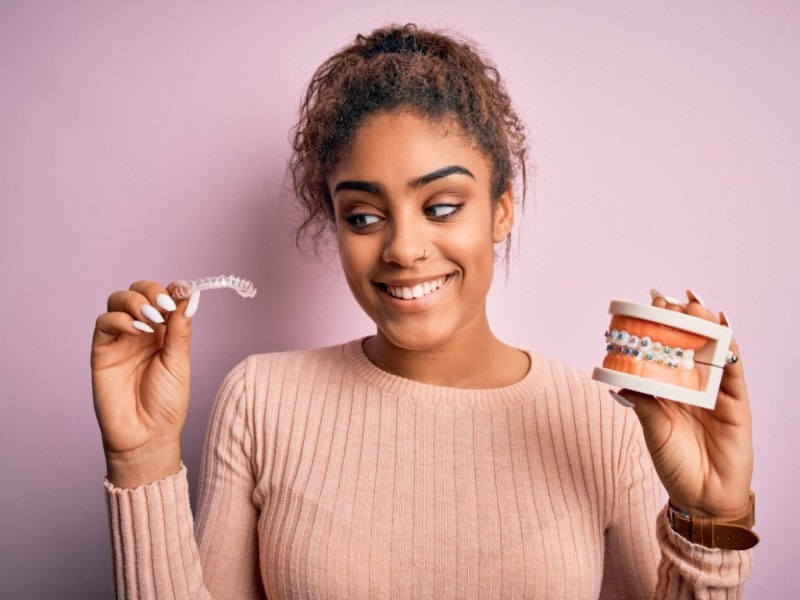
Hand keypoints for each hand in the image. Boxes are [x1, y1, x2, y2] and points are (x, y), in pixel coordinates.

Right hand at [91, 280, 199, 487]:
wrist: (147, 436)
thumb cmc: (167, 403)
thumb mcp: (180, 363)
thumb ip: (180, 329)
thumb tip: (190, 295)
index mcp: (165, 332)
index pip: (164, 296)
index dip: (171, 289)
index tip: (182, 290)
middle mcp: (141, 331)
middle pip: (139, 292)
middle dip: (151, 291)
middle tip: (163, 307)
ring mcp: (120, 339)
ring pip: (118, 301)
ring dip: (135, 302)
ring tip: (151, 319)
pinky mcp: (101, 350)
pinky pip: (104, 323)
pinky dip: (120, 319)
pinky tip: (136, 330)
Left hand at [617, 289, 752, 518]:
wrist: (702, 497)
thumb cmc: (674, 464)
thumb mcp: (653, 429)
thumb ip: (643, 402)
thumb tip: (620, 376)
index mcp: (669, 387)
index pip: (665, 348)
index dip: (658, 325)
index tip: (646, 303)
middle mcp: (693, 384)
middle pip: (688, 342)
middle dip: (679, 318)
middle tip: (665, 300)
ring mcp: (716, 390)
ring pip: (712, 349)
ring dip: (703, 324)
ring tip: (691, 306)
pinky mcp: (736, 402)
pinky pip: (735, 369)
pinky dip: (730, 346)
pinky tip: (723, 326)